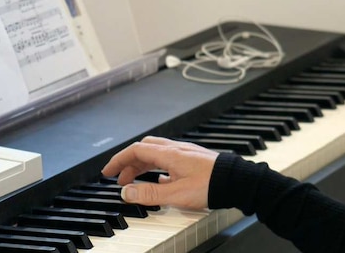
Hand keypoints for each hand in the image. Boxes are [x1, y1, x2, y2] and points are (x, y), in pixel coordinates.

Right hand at [101, 136, 218, 209]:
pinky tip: (160, 180)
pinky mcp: (194, 160)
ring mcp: (185, 154)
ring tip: (135, 181)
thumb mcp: (175, 194)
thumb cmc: (210, 185)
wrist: (237, 181)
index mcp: (168, 154)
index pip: (136, 150)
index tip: (108, 171)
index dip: (119, 160)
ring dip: (142, 166)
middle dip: (129, 163)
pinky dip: (157, 168)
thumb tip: (126, 192)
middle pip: (145, 150)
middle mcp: (176, 149)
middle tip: (120, 178)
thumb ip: (149, 193)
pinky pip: (169, 159)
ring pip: (156, 154)